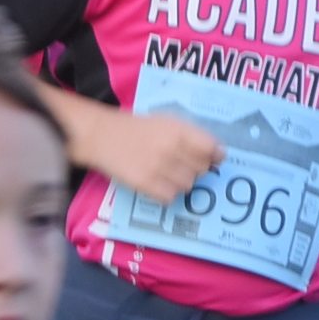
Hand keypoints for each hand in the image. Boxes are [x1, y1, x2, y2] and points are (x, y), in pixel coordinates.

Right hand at [98, 108, 220, 203]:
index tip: (213, 159)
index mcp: (178, 130)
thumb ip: (190, 135)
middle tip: (182, 164)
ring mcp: (158, 167)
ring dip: (181, 181)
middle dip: (196, 168)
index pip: (211, 148)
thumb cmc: (137, 128)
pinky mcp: (145, 184)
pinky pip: (170, 197)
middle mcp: (172, 148)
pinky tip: (158, 183)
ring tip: (167, 173)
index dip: (215, 155)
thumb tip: (216, 153)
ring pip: (188, 185)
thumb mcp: (166, 121)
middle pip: (202, 170)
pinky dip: (167, 193)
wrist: (102, 135)